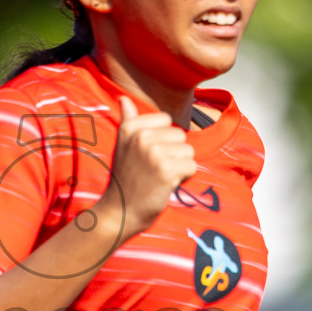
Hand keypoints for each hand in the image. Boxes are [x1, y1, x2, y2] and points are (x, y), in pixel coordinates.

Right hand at [97, 95, 196, 242]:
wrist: (120, 211)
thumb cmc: (125, 179)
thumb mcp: (122, 145)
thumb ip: (128, 121)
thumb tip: (124, 99)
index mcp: (131, 127)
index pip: (167, 120)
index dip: (163, 140)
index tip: (147, 156)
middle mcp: (142, 136)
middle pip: (180, 136)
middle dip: (173, 154)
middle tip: (154, 170)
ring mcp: (154, 152)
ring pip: (188, 151)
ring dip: (179, 167)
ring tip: (160, 178)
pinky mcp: (167, 170)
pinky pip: (191, 167)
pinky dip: (183, 179)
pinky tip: (166, 185)